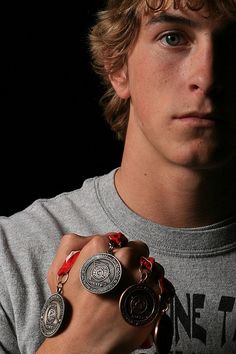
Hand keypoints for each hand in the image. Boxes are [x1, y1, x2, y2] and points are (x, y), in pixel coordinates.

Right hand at [37, 233, 173, 353]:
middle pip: (139, 248)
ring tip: (133, 292)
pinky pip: (162, 286)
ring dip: (147, 276)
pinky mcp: (153, 296)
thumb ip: (77, 245)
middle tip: (125, 277)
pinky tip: (139, 303)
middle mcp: (122, 258)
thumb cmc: (71, 308)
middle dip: (134, 260)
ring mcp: (139, 277)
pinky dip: (154, 293)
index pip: (118, 238)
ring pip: (154, 266)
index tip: (113, 262)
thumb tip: (101, 239)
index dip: (116, 250)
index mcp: (100, 248)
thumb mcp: (60, 270)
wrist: (81, 343)